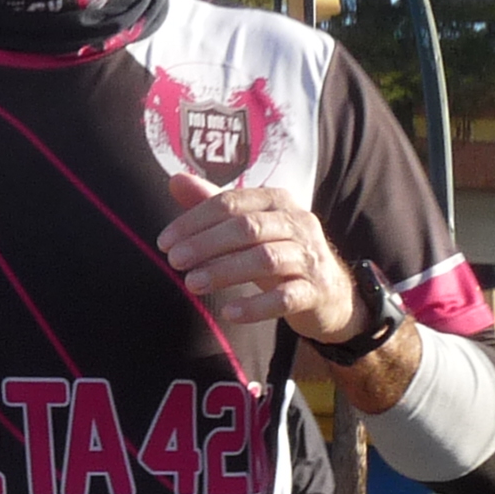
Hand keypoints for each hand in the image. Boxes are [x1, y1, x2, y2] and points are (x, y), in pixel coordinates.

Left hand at [156, 169, 362, 341]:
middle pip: (247, 228)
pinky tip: (230, 313)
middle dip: (206, 244)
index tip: (165, 242)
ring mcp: (310, 257)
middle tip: (175, 261)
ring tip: (192, 284)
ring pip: (265, 259)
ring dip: (224, 271)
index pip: (231, 203)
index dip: (194, 221)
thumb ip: (213, 205)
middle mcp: (298, 222)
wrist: (330, 293)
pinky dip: (256, 306)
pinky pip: (285, 298)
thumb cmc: (279, 254)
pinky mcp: (316, 291)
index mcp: (277, 201)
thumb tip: (175, 180)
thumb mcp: (249, 228)